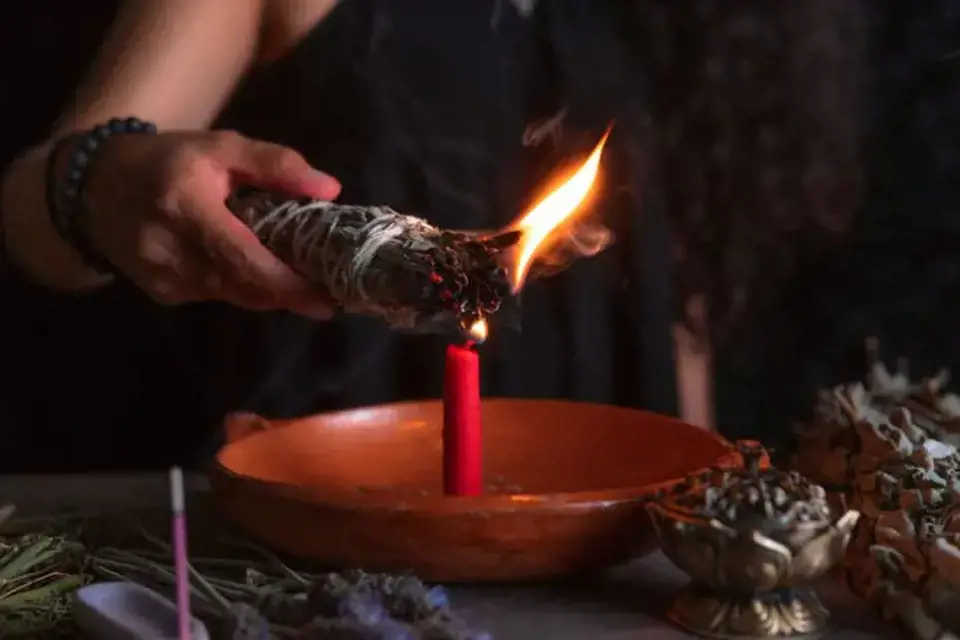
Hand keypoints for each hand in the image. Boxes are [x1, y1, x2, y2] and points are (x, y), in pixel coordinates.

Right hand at [81, 130, 339, 317]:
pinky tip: (259, 274)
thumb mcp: (219, 147)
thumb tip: (330, 189)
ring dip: (270, 293)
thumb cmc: (166, 161)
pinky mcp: (163, 294)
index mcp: (187, 207)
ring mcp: (165, 279)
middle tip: (329, 294)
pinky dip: (243, 288)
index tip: (326, 295)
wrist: (92, 189)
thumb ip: (275, 165)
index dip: (287, 284)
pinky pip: (217, 296)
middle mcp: (172, 252)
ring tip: (304, 283)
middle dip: (289, 295)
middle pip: (244, 287)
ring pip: (234, 297)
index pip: (244, 260)